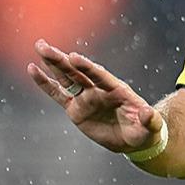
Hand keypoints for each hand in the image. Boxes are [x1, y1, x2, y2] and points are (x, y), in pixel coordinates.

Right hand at [27, 39, 162, 153]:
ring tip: (40, 47)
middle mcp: (99, 89)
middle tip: (44, 46)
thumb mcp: (151, 127)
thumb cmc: (145, 130)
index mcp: (117, 89)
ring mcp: (86, 97)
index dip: (86, 66)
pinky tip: (33, 69)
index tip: (73, 57)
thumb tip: (147, 113)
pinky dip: (46, 83)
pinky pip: (58, 94)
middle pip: (78, 72)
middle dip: (62, 59)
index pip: (99, 76)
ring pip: (66, 78)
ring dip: (53, 63)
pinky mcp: (76, 108)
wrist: (135, 138)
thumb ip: (149, 119)